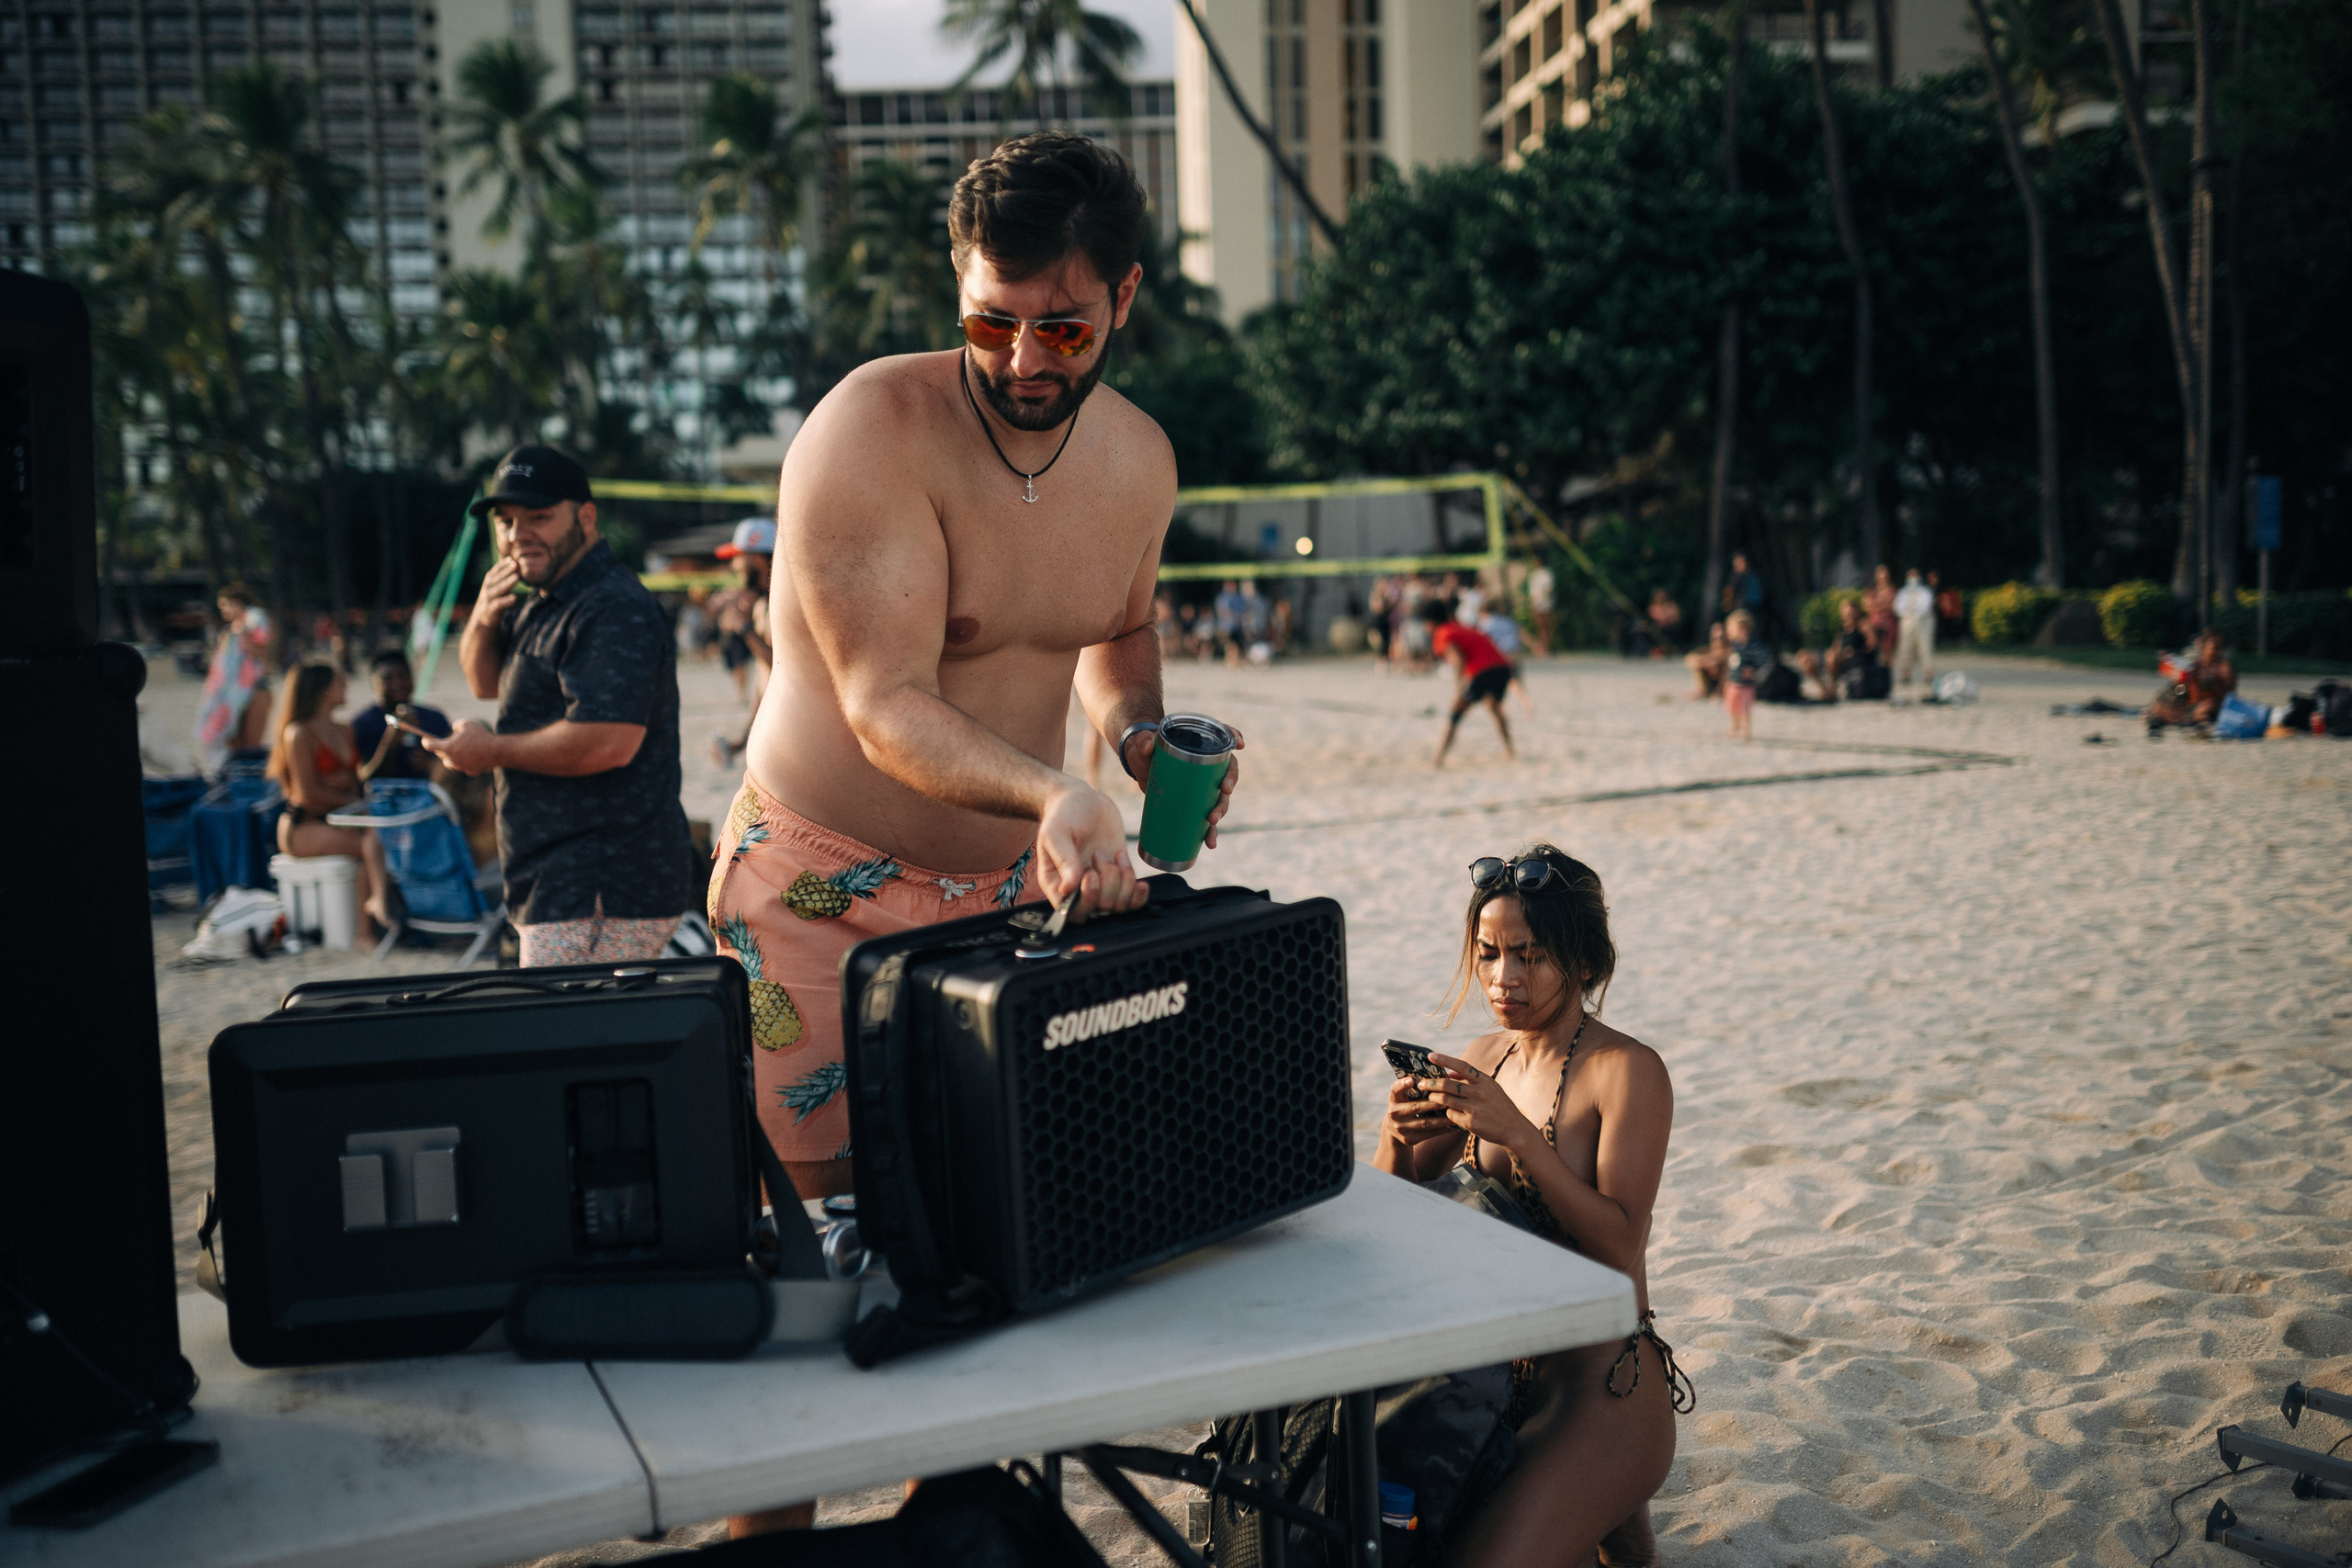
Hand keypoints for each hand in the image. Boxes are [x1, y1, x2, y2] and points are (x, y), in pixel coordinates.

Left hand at [421, 718, 501, 775]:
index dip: (426, 741)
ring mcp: (461, 767)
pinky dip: (465, 761)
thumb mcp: (467, 724)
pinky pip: (464, 766)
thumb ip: (457, 725)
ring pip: (451, 762)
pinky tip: (472, 756)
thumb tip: (455, 729)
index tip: (425, 739)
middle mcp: (452, 760)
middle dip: (442, 748)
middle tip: (447, 741)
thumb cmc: (481, 736)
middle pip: (441, 755)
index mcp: (448, 748)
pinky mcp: (471, 771)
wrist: (498, 751)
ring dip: (452, 756)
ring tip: (459, 749)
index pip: (430, 745)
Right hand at [471, 555, 522, 627]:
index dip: (502, 564)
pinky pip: (498, 604)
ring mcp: (487, 600)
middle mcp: (487, 589)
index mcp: (489, 582)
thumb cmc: (494, 601)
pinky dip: (505, 601)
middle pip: (497, 578)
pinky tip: (514, 597)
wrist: (482, 620)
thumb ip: (505, 578)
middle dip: (506, 570)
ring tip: (517, 577)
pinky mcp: (490, 610)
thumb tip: (516, 565)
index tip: (512, 558)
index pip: (495, 571)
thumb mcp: (498, 588)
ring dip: (507, 582)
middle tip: (516, 564)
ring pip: (498, 590)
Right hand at [1035, 782, 1142, 917]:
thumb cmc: (1062, 815)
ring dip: (1123, 882)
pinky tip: (1141, 884)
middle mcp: (1077, 889)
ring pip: (1117, 905)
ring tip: (1115, 855)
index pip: (1071, 912)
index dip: (1086, 900)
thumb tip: (1068, 889)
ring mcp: (1100, 884)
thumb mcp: (1056, 832)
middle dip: (1107, 885)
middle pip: (1098, 910)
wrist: (1082, 800)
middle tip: (1099, 855)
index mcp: (1056, 883)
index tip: (1090, 874)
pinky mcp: (1118, 877)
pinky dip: (1138, 895)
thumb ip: (1063, 859)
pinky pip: (1131, 901)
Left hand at [1122, 724, 1245, 847]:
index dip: (1234, 737)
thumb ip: (1143, 741)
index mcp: (1199, 743)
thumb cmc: (1143, 749)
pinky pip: (1206, 818)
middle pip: (1227, 773)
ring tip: (1213, 824)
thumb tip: (1147, 746)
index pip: (1222, 736)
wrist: (1137, 766)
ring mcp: (1203, 785)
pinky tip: (1210, 843)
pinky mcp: (1194, 802)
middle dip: (1229, 785)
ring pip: (1220, 799)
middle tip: (1223, 793)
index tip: (1239, 744)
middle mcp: (1207, 764)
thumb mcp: (1142, 743)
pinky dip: (1209, 832)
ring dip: (1220, 812)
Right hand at [1383, 1073, 1457, 1149]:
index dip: (1402, 1085)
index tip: (1412, 1080)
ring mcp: (1401, 1127)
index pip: (1395, 1089)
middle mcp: (1394, 1113)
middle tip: (1447, 1099)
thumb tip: (1435, 1075)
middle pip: (1415, 1107)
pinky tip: (1454, 1125)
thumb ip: (1413, 1087)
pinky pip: (1429, 1134)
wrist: (1393, 1129)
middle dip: (1432, 1103)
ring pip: (1425, 1122)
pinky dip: (1443, 1129)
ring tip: (1456, 1112)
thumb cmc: (1405, 1104)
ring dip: (1442, 1118)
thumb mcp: (1403, 1096)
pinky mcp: (1409, 1139)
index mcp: (1393, 1098)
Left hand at [1423, 1052, 1539, 1151]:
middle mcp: (1479, 1092)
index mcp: (1484, 1081)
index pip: (1462, 1066)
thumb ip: (1471, 1080)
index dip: (1445, 1060)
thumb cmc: (1500, 1107)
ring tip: (1430, 1097)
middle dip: (1431, 1083)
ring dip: (1434, 1098)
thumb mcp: (1491, 1088)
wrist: (1515, 1129)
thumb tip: (1449, 1073)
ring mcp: (1475, 1108)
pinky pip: (1451, 1115)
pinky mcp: (1471, 1123)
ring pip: (1445, 1100)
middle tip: (1421, 1083)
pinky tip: (1446, 1112)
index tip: (1430, 1056)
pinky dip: (1446, 1112)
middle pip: (1447, 1084)